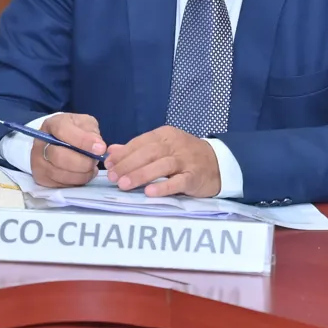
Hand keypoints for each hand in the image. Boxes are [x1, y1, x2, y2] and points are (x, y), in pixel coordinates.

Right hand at [28, 113, 106, 188]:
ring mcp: (38, 162)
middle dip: (82, 162)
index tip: (100, 149)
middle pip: (59, 156)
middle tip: (95, 162)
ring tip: (91, 168)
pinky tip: (83, 174)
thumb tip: (98, 147)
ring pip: (60, 174)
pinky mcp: (41, 178)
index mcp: (52, 124)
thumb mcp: (84, 123)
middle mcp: (40, 143)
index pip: (63, 132)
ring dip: (81, 174)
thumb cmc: (74, 131)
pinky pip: (60, 184)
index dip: (83, 141)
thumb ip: (91, 132)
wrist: (57, 142)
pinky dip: (76, 181)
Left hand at [104, 126, 220, 197]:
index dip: (123, 153)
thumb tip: (111, 151)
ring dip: (141, 174)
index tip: (108, 165)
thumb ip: (137, 149)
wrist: (219, 163)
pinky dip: (164, 186)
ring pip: (162, 165)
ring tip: (124, 185)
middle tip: (113, 178)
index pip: (141, 142)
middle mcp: (175, 145)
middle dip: (128, 164)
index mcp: (165, 135)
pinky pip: (179, 181)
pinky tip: (150, 192)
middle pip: (149, 152)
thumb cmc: (185, 156)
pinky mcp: (195, 176)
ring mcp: (186, 160)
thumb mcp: (163, 147)